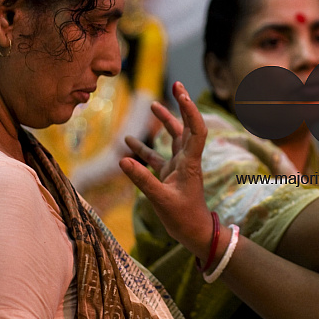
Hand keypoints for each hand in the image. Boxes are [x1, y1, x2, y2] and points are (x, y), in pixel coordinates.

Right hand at [119, 82, 210, 256]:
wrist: (194, 233)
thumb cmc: (183, 218)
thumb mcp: (161, 199)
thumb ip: (142, 180)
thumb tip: (122, 160)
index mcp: (190, 162)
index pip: (195, 130)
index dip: (190, 111)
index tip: (182, 94)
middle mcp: (186, 160)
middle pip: (186, 128)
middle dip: (182, 106)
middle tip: (177, 86)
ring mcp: (178, 166)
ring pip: (173, 139)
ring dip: (165, 122)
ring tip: (154, 104)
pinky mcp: (169, 176)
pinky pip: (156, 157)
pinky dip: (144, 149)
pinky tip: (128, 142)